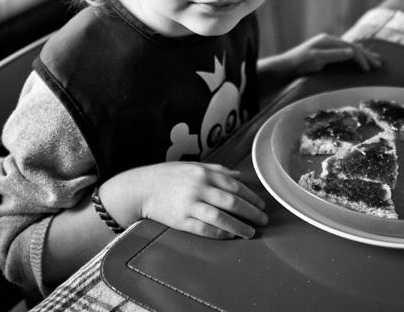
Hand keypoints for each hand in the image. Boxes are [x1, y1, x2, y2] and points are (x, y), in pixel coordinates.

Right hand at [107, 162, 267, 239]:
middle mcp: (198, 187)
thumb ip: (216, 170)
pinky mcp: (180, 220)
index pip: (234, 185)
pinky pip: (204, 229)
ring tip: (250, 232)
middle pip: (232, 201)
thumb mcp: (192, 166)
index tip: (261, 205)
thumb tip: (238, 175)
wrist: (140, 188)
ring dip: (239, 226)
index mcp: (203, 173)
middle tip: (263, 220)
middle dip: (251, 212)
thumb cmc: (167, 176)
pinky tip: (229, 236)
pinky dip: (219, 233)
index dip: (251, 196)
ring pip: (221, 217)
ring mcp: (189, 204)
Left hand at [280, 33, 381, 75]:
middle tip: (380, 65)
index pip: (350, 48)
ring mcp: (328, 47)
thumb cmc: (299, 63)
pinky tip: (360, 58)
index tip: (368, 69)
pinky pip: (345, 53)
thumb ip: (334, 55)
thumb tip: (352, 52)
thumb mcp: (316, 59)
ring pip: (350, 50)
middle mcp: (330, 41)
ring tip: (376, 59)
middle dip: (367, 56)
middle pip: (352, 47)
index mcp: (328, 41)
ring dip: (364, 55)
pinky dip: (355, 57)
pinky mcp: (326, 54)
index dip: (361, 58)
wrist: (285, 66)